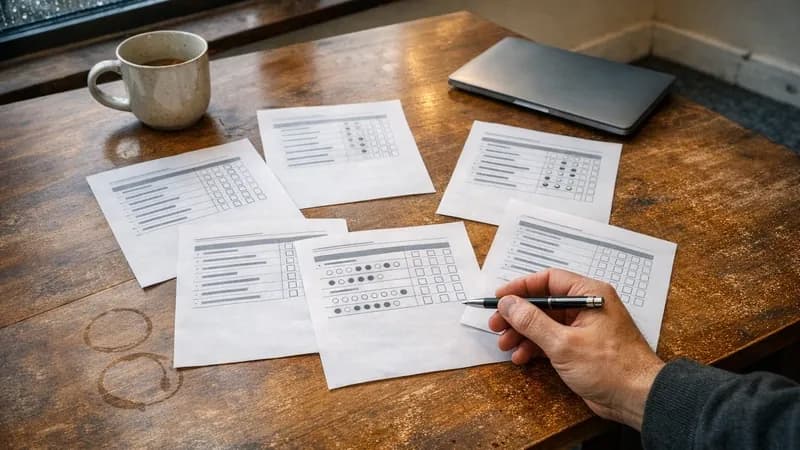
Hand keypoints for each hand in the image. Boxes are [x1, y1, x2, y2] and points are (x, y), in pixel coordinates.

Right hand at [488, 268, 664, 429]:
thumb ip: (532, 321)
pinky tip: (521, 358)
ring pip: (544, 323)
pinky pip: (551, 340)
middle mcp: (587, 307)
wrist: (637, 399)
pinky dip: (534, 347)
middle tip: (496, 324)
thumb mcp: (564, 343)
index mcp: (590, 295)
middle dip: (518, 315)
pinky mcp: (581, 347)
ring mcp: (584, 328)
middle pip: (543, 303)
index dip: (521, 287)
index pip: (549, 280)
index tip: (500, 297)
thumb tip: (508, 303)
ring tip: (505, 345)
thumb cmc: (611, 368)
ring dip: (523, 333)